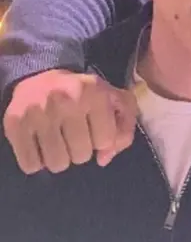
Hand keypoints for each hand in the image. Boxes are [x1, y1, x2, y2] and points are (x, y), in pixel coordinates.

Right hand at [2, 70, 137, 174]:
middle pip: (81, 155)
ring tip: (58, 139)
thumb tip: (104, 158)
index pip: (105, 141)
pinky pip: (31, 165)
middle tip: (73, 133)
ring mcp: (38, 111)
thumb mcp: (114, 102)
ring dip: (59, 158)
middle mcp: (66, 100)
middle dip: (80, 150)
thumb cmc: (83, 95)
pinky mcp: (15, 123)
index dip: (102, 140)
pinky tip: (40, 144)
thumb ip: (124, 130)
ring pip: (57, 163)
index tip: (94, 128)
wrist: (40, 77)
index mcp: (94, 92)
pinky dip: (37, 160)